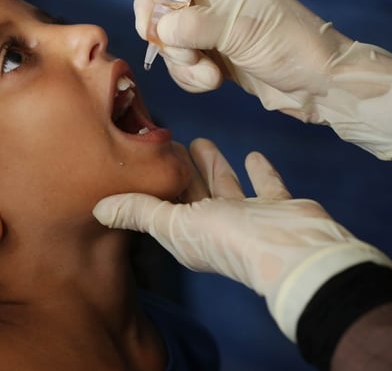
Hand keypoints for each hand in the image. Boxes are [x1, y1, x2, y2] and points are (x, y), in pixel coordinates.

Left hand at [94, 138, 391, 340]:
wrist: (293, 251)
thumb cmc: (229, 238)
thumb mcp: (175, 223)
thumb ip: (140, 211)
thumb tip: (98, 208)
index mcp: (188, 235)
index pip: (164, 204)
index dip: (153, 183)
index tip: (140, 155)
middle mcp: (216, 227)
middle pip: (193, 193)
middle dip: (179, 170)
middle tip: (167, 140)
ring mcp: (249, 218)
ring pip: (225, 186)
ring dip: (212, 167)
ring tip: (198, 141)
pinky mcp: (278, 208)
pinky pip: (265, 185)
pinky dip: (259, 172)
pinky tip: (253, 154)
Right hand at [134, 0, 391, 159]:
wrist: (319, 84)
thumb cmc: (287, 44)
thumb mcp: (237, 29)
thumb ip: (191, 25)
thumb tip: (158, 30)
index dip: (153, 1)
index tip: (149, 30)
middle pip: (164, 15)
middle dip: (173, 43)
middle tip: (193, 59)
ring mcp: (212, 28)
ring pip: (172, 45)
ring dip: (184, 66)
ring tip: (210, 78)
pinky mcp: (214, 55)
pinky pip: (184, 64)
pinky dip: (191, 77)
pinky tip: (212, 83)